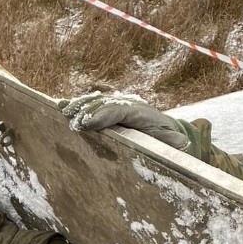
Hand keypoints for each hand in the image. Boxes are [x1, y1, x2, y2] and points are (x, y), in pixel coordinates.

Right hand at [61, 92, 188, 150]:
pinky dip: (77, 104)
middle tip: (73, 121)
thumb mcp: (171, 141)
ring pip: (95, 100)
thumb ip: (172, 142)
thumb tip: (181, 143)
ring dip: (79, 105)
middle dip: (87, 111)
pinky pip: (91, 103)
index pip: (119, 111)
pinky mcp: (108, 107)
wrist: (164, 128)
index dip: (104, 116)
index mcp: (140, 113)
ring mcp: (116, 103)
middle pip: (103, 103)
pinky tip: (60, 106)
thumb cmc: (165, 139)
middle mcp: (127, 104)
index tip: (89, 123)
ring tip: (63, 112)